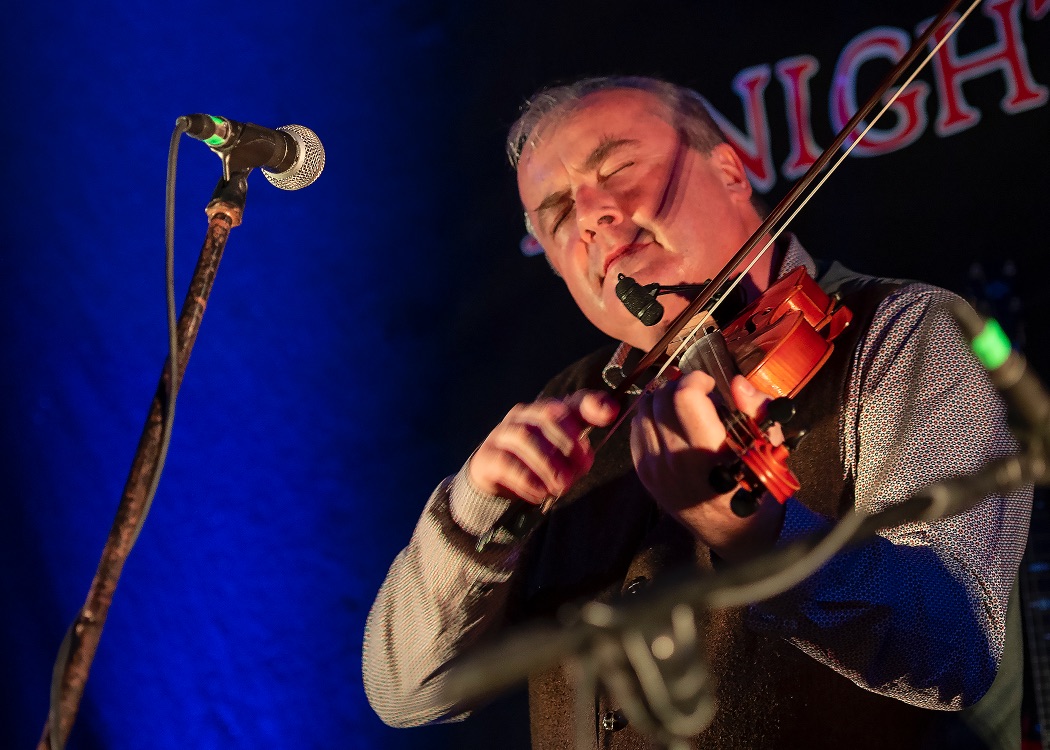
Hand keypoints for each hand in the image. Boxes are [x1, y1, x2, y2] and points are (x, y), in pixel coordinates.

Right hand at [468, 390, 619, 503]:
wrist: (494, 483)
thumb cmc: (536, 466)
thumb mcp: (563, 460)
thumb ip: (579, 455)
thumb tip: (588, 455)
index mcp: (548, 413)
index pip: (573, 402)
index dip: (592, 405)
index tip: (610, 413)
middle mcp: (524, 416)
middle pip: (548, 415)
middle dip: (568, 441)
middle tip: (583, 467)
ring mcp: (502, 433)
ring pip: (525, 436)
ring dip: (547, 462)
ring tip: (561, 486)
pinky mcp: (486, 456)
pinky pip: (505, 462)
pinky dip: (526, 479)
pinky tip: (539, 494)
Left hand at [630, 372, 785, 561]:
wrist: (736, 532)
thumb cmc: (758, 488)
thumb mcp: (770, 447)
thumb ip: (757, 410)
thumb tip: (736, 382)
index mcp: (707, 453)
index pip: (683, 397)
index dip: (696, 380)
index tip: (709, 384)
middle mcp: (674, 460)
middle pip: (660, 399)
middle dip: (679, 387)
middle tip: (698, 396)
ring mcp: (654, 470)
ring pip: (642, 412)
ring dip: (661, 401)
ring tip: (683, 408)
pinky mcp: (644, 476)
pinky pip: (635, 432)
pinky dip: (649, 420)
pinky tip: (669, 425)